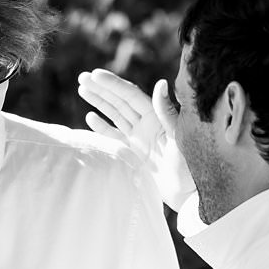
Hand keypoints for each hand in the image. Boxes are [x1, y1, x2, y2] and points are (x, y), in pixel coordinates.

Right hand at [78, 68, 195, 211]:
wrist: (185, 193)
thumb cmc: (187, 165)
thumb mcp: (178, 137)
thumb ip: (166, 112)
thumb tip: (161, 83)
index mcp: (155, 117)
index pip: (130, 95)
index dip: (113, 84)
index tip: (96, 75)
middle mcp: (145, 124)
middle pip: (119, 102)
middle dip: (101, 89)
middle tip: (82, 77)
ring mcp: (137, 139)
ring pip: (114, 115)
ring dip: (99, 102)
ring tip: (82, 89)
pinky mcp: (131, 154)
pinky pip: (114, 136)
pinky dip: (102, 127)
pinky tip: (90, 116)